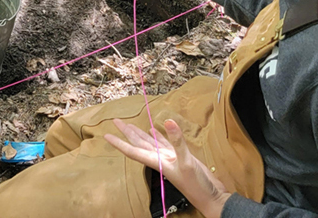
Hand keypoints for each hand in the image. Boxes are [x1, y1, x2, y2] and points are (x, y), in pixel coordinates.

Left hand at [103, 118, 231, 217]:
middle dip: (128, 133)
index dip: (120, 143)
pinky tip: (155, 130)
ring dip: (141, 134)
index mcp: (157, 162)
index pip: (133, 150)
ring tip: (131, 125)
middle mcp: (161, 160)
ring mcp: (170, 159)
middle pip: (139, 144)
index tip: (106, 135)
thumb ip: (177, 142)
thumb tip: (168, 121)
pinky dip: (159, 137)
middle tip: (116, 121)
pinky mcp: (180, 158)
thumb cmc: (196, 185)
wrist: (211, 198)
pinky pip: (165, 145)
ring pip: (151, 143)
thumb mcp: (186, 162)